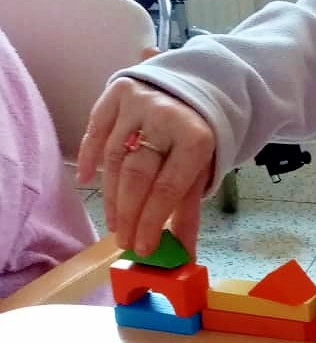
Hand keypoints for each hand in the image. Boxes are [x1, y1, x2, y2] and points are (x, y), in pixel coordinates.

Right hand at [77, 77, 215, 256]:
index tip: (142, 249)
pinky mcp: (118, 91)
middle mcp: (167, 117)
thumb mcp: (201, 170)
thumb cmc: (194, 137)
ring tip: (115, 223)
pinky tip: (87, 181)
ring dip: (110, 195)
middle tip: (124, 241)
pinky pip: (96, 129)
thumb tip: (184, 256)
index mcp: (197, 138)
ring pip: (115, 156)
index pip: (168, 188)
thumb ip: (189, 211)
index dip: (153, 221)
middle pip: (138, 174)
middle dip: (129, 214)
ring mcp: (140, 102)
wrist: (193, 86)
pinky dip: (89, 156)